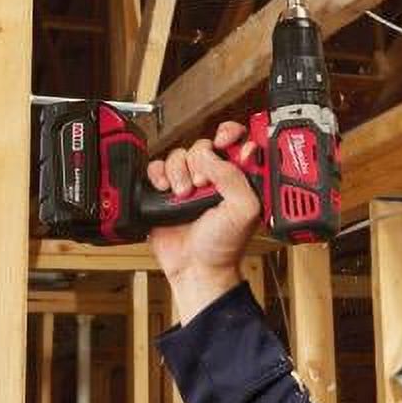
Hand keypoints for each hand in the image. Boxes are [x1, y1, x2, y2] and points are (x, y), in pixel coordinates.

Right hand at [147, 120, 260, 323]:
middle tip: (202, 185)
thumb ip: (234, 177)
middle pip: (202, 145)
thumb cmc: (224, 245)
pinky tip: (165, 190)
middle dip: (200, 162)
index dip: (229, 134)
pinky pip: (156, 167)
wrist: (196, 268)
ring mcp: (188, 182)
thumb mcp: (244, 209)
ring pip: (178, 155)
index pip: (236, 140)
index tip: (223, 141)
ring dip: (179, 173)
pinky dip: (158, 175)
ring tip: (184, 195)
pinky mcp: (165, 190)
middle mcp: (214, 176)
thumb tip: (212, 154)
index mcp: (238, 177)